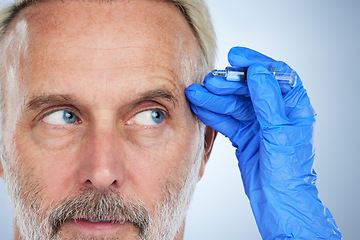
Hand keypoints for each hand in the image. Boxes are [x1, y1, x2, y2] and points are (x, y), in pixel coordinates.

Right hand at [186, 47, 341, 238]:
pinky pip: (227, 120)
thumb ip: (269, 102)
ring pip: (234, 104)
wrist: (277, 202)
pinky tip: (199, 106)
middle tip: (209, 81)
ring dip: (214, 98)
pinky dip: (213, 113)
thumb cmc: (287, 173)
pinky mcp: (244, 135)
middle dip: (227, 84)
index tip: (235, 57)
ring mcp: (258, 123)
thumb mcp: (279, 134)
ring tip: (195, 93)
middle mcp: (275, 111)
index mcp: (293, 106)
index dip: (255, 63)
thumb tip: (258, 72)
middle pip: (249, 89)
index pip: (275, 75)